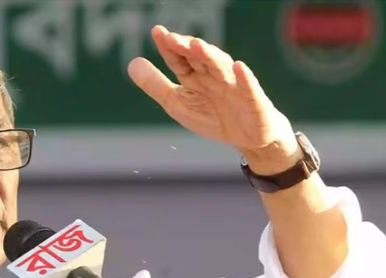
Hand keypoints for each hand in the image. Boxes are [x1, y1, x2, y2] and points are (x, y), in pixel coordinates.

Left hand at [128, 25, 297, 174]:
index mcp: (195, 76)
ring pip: (222, 68)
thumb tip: (132, 63)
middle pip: (200, 59)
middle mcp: (214, 76)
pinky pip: (249, 88)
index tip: (157, 32)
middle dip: (187, 47)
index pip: (180, 59)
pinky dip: (244, 78)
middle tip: (172, 38)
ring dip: (211, 56)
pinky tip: (238, 67)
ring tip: (196, 46)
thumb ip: (155, 85)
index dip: (169, 47)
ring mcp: (234, 86)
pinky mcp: (253, 101)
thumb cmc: (213, 116)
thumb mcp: (177, 103)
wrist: (248, 138)